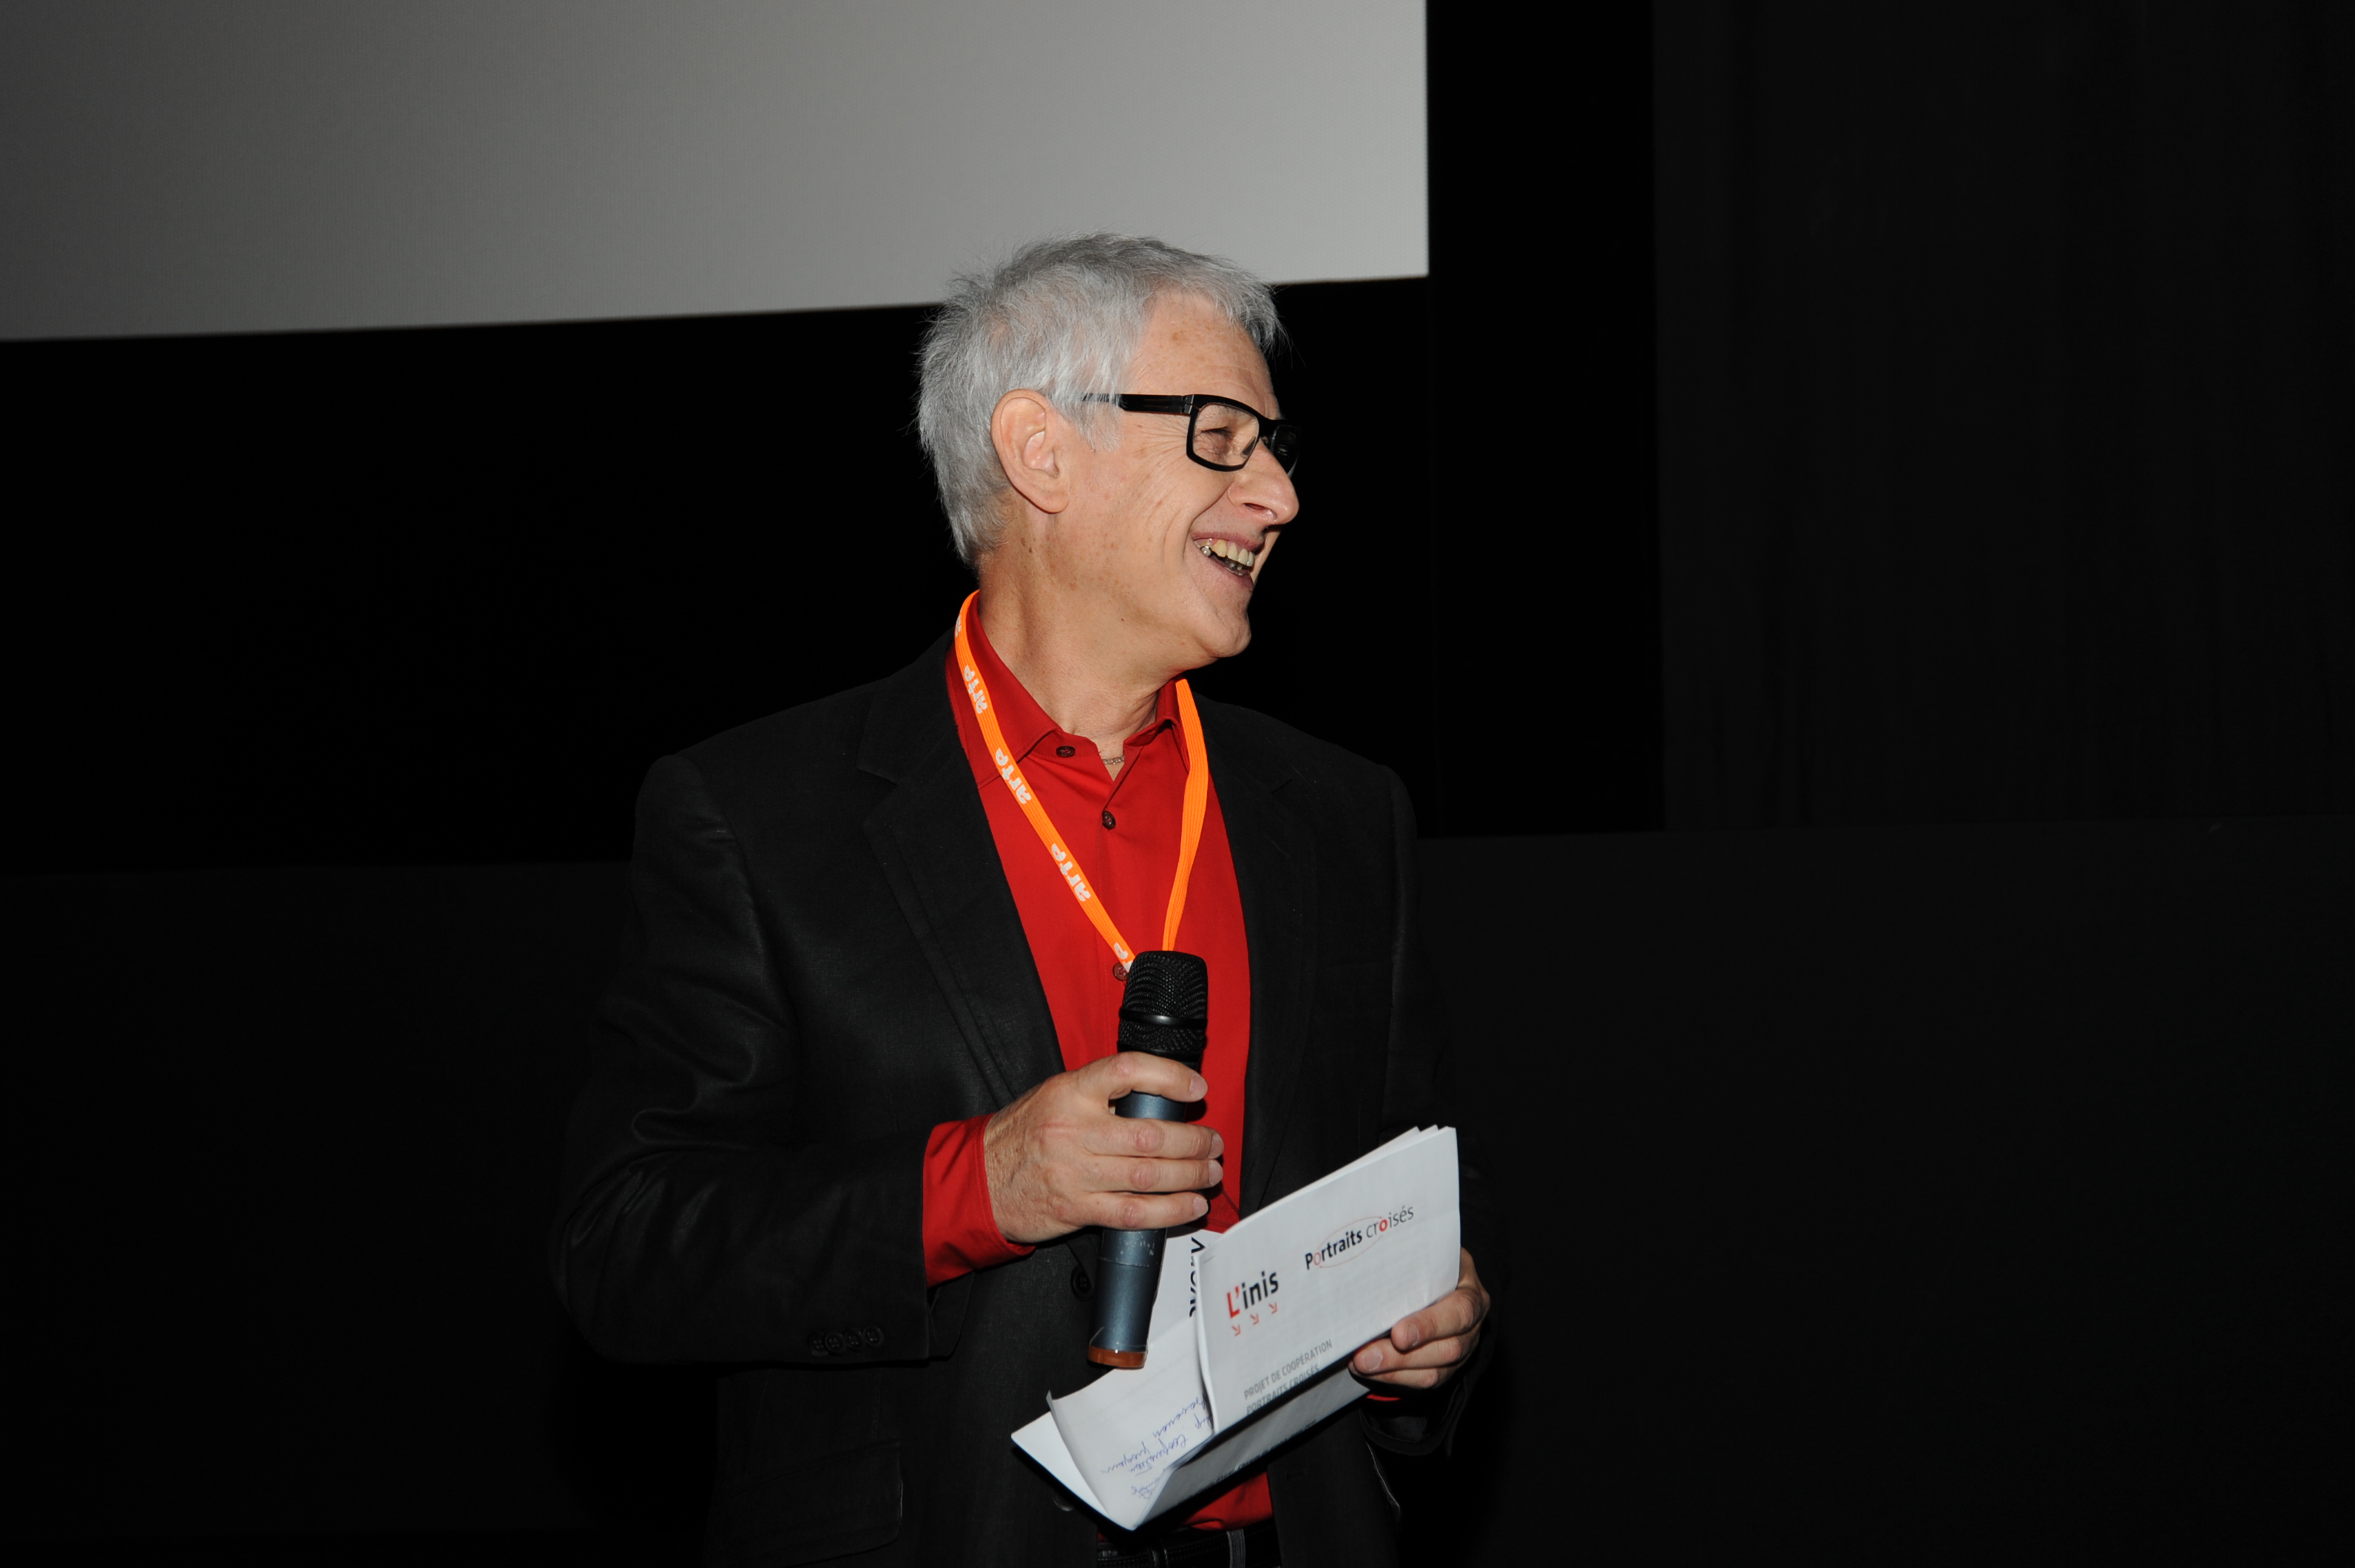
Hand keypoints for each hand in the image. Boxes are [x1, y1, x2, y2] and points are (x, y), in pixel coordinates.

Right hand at [983, 1053, 1224, 1244]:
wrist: (979, 1179)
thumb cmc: (1022, 1135)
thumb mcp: (1054, 1095)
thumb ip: (1100, 1093)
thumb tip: (1159, 1095)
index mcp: (1070, 1092)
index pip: (1127, 1071)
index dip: (1169, 1077)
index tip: (1196, 1088)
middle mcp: (1074, 1130)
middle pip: (1150, 1133)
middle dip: (1193, 1140)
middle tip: (1213, 1142)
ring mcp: (1075, 1172)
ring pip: (1148, 1174)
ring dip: (1189, 1175)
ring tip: (1209, 1172)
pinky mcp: (1077, 1208)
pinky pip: (1133, 1212)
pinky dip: (1168, 1211)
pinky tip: (1189, 1205)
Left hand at [1352, 1248, 1489, 1391]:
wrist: (1437, 1281)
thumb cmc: (1426, 1264)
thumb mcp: (1425, 1255)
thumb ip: (1407, 1264)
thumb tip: (1369, 1271)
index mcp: (1470, 1289)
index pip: (1459, 1311)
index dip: (1429, 1325)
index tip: (1398, 1334)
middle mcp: (1472, 1323)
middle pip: (1448, 1348)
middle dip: (1402, 1356)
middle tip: (1365, 1356)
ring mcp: (1462, 1348)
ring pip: (1435, 1371)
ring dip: (1393, 1370)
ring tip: (1362, 1363)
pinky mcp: (1447, 1367)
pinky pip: (1425, 1381)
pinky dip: (1394, 1378)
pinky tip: (1371, 1371)